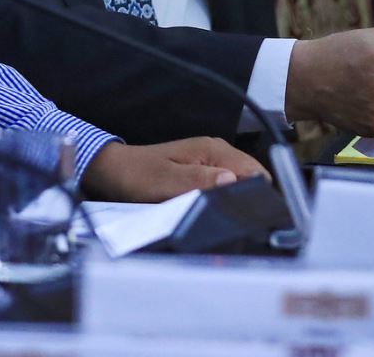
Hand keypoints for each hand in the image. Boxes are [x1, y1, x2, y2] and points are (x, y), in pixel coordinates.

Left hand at [79, 137, 268, 201]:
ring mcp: (212, 161)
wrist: (114, 170)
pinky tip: (220, 212)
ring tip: (232, 219)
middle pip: (252, 176)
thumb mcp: (166, 182)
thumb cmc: (137, 175)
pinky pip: (226, 185)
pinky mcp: (205, 172)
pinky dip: (227, 198)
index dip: (258, 193)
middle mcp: (217, 152)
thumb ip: (199, 180)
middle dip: (252, 197)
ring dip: (239, 199)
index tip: (256, 215)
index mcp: (212, 150)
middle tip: (244, 222)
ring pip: (241, 182)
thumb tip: (232, 179)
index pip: (253, 170)